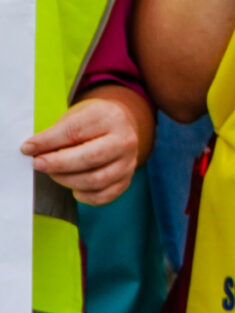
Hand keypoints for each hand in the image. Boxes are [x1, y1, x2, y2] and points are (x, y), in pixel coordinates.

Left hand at [24, 89, 146, 204]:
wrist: (119, 125)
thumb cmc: (90, 122)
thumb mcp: (75, 116)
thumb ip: (56, 133)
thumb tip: (32, 151)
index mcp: (110, 117)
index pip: (75, 132)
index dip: (48, 142)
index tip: (27, 148)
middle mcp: (125, 139)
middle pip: (89, 158)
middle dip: (58, 164)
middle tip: (38, 164)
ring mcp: (129, 161)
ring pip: (97, 180)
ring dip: (68, 180)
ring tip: (54, 174)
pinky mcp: (127, 179)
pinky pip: (105, 195)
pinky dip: (85, 196)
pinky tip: (74, 189)